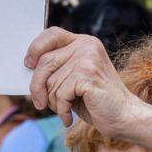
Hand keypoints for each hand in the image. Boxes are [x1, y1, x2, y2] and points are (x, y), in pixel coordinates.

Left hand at [25, 28, 140, 136]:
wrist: (124, 117)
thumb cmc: (94, 100)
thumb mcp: (72, 79)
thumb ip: (55, 69)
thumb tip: (27, 67)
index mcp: (83, 42)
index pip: (51, 34)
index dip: (35, 48)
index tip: (28, 64)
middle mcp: (86, 46)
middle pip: (44, 62)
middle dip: (37, 87)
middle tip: (40, 104)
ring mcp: (88, 59)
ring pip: (50, 82)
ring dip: (53, 102)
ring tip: (66, 108)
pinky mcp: (88, 75)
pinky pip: (60, 93)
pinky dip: (61, 109)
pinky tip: (69, 116)